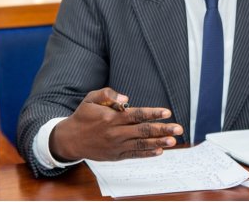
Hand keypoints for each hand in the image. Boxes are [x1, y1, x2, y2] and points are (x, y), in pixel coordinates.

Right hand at [49, 87, 182, 161]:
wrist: (70, 139)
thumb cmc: (83, 115)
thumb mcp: (91, 98)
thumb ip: (108, 94)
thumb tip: (126, 99)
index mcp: (112, 118)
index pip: (137, 115)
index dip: (153, 114)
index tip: (167, 112)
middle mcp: (116, 132)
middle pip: (143, 130)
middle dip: (162, 129)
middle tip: (178, 128)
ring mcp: (117, 146)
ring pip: (141, 144)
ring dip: (159, 142)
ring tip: (173, 141)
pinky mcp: (116, 155)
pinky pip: (135, 154)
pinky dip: (147, 153)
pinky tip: (159, 151)